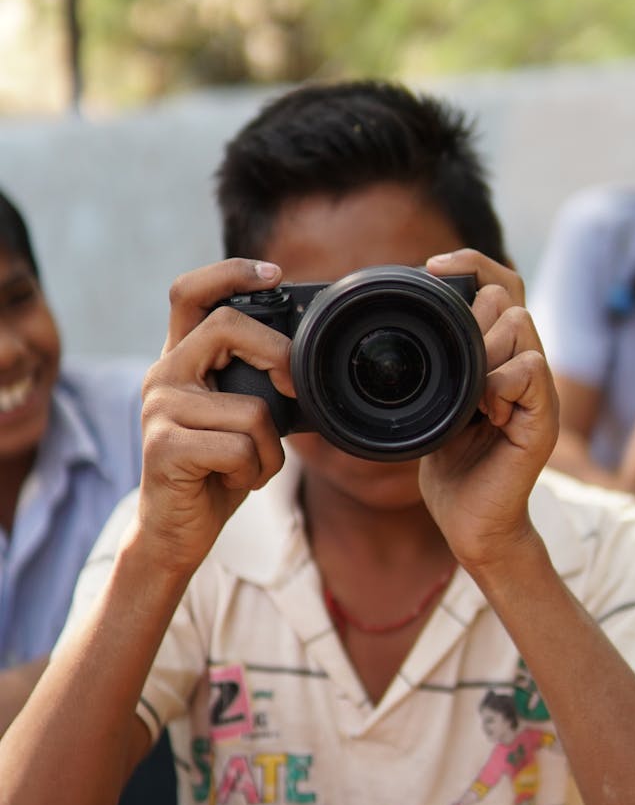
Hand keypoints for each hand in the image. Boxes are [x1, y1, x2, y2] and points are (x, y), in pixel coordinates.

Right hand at [136, 259, 295, 574]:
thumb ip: (253, 382)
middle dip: (278, 356)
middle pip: (227, 326)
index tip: (273, 275)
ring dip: (269, 448)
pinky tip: (233, 481)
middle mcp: (163, 374)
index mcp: (180, 359)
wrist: (175, 531)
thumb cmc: (215, 471)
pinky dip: (254, 471)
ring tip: (248, 465)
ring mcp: (160, 409)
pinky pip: (240, 448)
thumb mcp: (237, 415)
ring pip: (251, 408)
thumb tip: (306, 364)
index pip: (191, 293)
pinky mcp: (164, 447)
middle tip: (293, 390)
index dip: (230, 273)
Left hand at [419, 250, 558, 569]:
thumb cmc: (452, 468)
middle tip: (450, 362)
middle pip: (509, 298)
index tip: (431, 268)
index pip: (502, 285)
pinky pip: (532, 368)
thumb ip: (440, 364)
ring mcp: (538, 391)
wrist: (471, 525)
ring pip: (521, 325)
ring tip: (467, 391)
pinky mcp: (542, 419)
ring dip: (484, 349)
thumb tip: (411, 321)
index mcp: (500, 357)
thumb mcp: (435, 403)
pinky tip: (483, 407)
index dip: (472, 265)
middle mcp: (524, 367)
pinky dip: (500, 381)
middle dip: (471, 317)